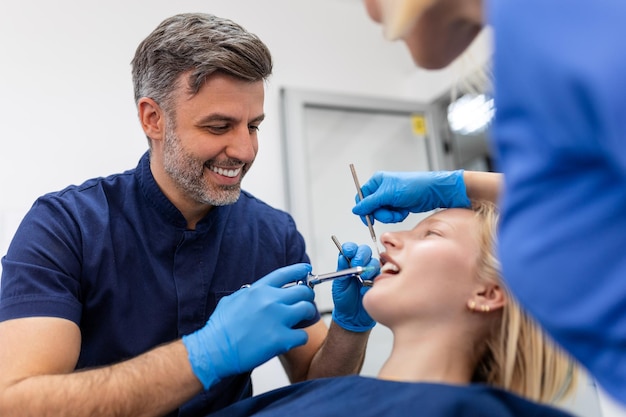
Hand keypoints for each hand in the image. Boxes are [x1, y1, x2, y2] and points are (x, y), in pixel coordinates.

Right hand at [182, 263, 316, 389]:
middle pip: (303, 292)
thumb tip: (258, 292)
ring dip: (307, 316)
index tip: (307, 270)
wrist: (214, 349)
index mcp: (259, 290)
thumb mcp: (233, 300)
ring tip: (301, 322)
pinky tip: (290, 340)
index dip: (299, 270)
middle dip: (306, 297)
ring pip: (308, 310)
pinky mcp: (281, 339)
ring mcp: (277, 319)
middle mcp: (270, 301)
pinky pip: (303, 335)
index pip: (285, 274)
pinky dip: (299, 338)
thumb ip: (250, 293)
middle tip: (304, 304)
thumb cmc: (220, 328)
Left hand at [332, 243, 379, 331]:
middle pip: (365, 251)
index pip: (351, 249)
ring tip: (361, 280)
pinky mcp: (379, 281)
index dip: (350, 248)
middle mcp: (361, 266)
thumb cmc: (344, 300)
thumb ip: (341, 270)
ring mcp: (371, 273)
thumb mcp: (338, 285)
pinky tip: (366, 288)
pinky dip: (373, 280)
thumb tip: (342, 257)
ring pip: (374, 262)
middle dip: (361, 256)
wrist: (353, 317)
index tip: (348, 251)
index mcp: (348, 264)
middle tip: (356, 265)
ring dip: (368, 269)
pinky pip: (380, 275)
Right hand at [352, 170, 470, 223]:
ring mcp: (390, 198)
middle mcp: (382, 189)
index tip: (369, 218)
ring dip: (390, 216)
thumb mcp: (388, 194)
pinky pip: (391, 216)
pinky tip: (404, 210)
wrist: (433, 192)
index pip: (362, 197)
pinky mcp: (397, 205)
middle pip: (371, 208)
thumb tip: (356, 209)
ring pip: (381, 214)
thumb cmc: (414, 186)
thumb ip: (370, 203)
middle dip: (381, 214)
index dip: (364, 209)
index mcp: (377, 181)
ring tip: (400, 210)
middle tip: (390, 212)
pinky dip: (397, 216)